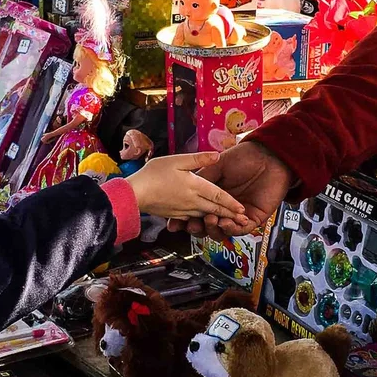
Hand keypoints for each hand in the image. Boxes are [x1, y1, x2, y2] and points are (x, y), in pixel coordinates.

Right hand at [124, 152, 246, 221]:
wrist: (134, 194)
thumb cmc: (153, 174)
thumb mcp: (177, 160)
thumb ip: (198, 159)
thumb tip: (217, 155)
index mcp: (195, 187)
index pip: (219, 195)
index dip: (231, 202)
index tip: (242, 209)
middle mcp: (192, 201)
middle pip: (215, 209)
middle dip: (230, 214)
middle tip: (242, 219)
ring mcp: (184, 210)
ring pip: (205, 215)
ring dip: (218, 219)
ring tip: (228, 221)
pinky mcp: (175, 215)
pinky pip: (193, 218)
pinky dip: (202, 220)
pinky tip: (204, 218)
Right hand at [167, 140, 293, 240]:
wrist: (268, 156)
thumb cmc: (243, 157)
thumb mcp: (217, 166)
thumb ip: (204, 177)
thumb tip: (188, 190)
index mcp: (214, 196)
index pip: (197, 212)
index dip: (185, 219)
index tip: (173, 224)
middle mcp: (225, 208)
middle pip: (207, 225)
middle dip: (197, 228)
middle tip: (191, 226)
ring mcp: (239, 215)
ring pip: (223, 231)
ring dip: (213, 228)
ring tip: (209, 220)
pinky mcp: (254, 218)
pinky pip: (241, 230)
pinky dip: (231, 229)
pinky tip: (225, 223)